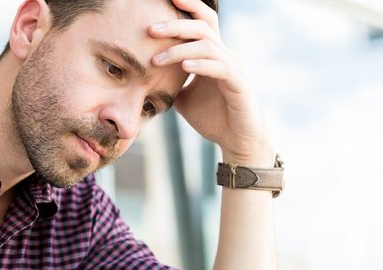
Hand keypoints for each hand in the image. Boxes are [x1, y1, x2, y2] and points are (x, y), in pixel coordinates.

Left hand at [149, 0, 272, 165]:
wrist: (236, 142)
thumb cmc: (212, 118)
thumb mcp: (183, 97)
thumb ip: (168, 82)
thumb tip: (142, 77)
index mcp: (213, 54)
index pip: (203, 20)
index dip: (188, 6)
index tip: (166, 0)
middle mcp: (226, 55)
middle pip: (203, 26)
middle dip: (176, 24)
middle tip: (150, 29)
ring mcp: (234, 68)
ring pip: (209, 45)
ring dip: (180, 50)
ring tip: (157, 60)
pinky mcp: (240, 85)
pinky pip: (221, 68)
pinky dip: (201, 65)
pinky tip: (184, 67)